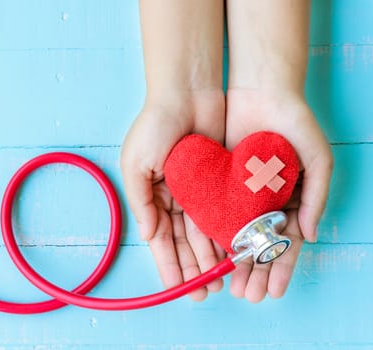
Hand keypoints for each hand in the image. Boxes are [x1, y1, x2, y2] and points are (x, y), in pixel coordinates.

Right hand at [121, 90, 225, 300]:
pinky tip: (229, 254)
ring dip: (208, 257)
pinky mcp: (217, 181)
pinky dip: (222, 234)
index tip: (175, 288)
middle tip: (201, 294)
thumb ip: (141, 201)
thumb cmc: (155, 125)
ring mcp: (195, 190)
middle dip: (190, 268)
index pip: (159, 238)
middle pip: (182, 241)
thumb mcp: (136, 163)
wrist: (186, 92)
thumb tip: (150, 235)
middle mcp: (172, 197)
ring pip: (202, 232)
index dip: (167, 264)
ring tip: (217, 282)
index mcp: (150, 195)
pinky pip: (220, 213)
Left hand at [225, 89, 332, 301]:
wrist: (261, 91)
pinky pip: (214, 213)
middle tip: (247, 296)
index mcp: (290, 200)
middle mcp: (264, 202)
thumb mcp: (317, 158)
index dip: (281, 268)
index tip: (274, 291)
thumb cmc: (295, 123)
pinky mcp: (218, 183)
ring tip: (228, 286)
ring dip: (232, 262)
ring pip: (234, 236)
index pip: (286, 243)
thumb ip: (316, 196)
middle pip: (258, 245)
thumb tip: (309, 235)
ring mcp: (240, 194)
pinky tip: (211, 257)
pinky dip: (213, 236)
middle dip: (254, 272)